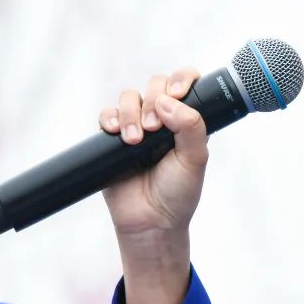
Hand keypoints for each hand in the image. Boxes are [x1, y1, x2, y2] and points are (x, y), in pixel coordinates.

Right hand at [98, 68, 208, 240]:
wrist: (150, 223)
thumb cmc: (178, 193)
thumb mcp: (196, 160)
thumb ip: (191, 127)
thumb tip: (168, 101)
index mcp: (186, 120)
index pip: (185, 84)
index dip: (181, 79)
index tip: (177, 93)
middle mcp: (162, 119)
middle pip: (155, 85)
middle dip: (153, 100)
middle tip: (155, 128)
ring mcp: (137, 127)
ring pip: (129, 97)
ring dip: (131, 112)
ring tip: (135, 140)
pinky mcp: (112, 140)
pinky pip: (107, 115)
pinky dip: (110, 118)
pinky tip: (116, 133)